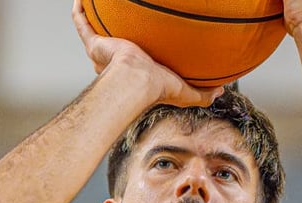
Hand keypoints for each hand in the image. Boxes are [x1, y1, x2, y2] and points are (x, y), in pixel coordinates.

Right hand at [72, 0, 222, 106]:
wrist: (137, 82)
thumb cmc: (158, 89)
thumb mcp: (186, 93)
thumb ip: (203, 94)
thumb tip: (221, 91)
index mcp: (135, 74)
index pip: (135, 64)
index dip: (137, 56)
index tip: (144, 46)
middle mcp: (116, 64)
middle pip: (113, 47)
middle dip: (113, 37)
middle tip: (120, 24)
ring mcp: (104, 53)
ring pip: (95, 34)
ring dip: (93, 21)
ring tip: (96, 6)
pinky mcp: (95, 44)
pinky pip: (82, 24)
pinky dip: (80, 12)